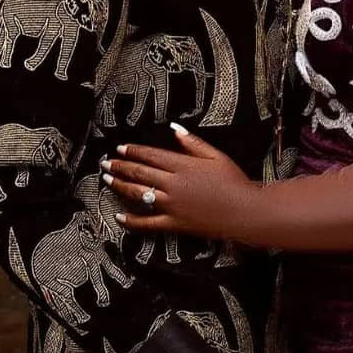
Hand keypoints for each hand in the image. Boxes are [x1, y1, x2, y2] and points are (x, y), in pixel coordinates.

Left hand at [101, 124, 257, 238]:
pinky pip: (147, 223)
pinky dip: (131, 221)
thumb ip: (193, 142)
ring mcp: (171, 205)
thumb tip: (175, 129)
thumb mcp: (216, 156)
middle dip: (120, 166)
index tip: (121, 148)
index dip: (133, 151)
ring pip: (138, 193)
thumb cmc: (234, 183)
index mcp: (183, 165)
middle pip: (140, 172)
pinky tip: (119, 217)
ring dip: (120, 185)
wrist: (245, 211)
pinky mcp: (174, 224)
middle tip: (106, 163)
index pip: (151, 155)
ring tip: (107, 180)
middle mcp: (173, 184)